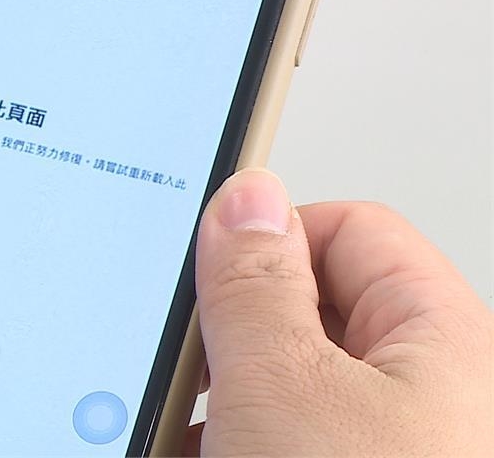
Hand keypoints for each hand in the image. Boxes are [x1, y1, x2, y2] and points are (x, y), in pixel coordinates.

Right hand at [190, 169, 492, 455]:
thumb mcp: (281, 388)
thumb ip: (256, 284)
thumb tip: (247, 201)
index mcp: (444, 340)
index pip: (347, 229)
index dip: (265, 238)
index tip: (205, 271)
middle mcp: (426, 388)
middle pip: (307, 307)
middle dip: (234, 330)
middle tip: (196, 365)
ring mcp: (388, 439)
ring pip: (283, 379)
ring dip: (224, 391)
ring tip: (192, 421)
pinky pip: (281, 432)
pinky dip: (234, 435)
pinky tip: (196, 449)